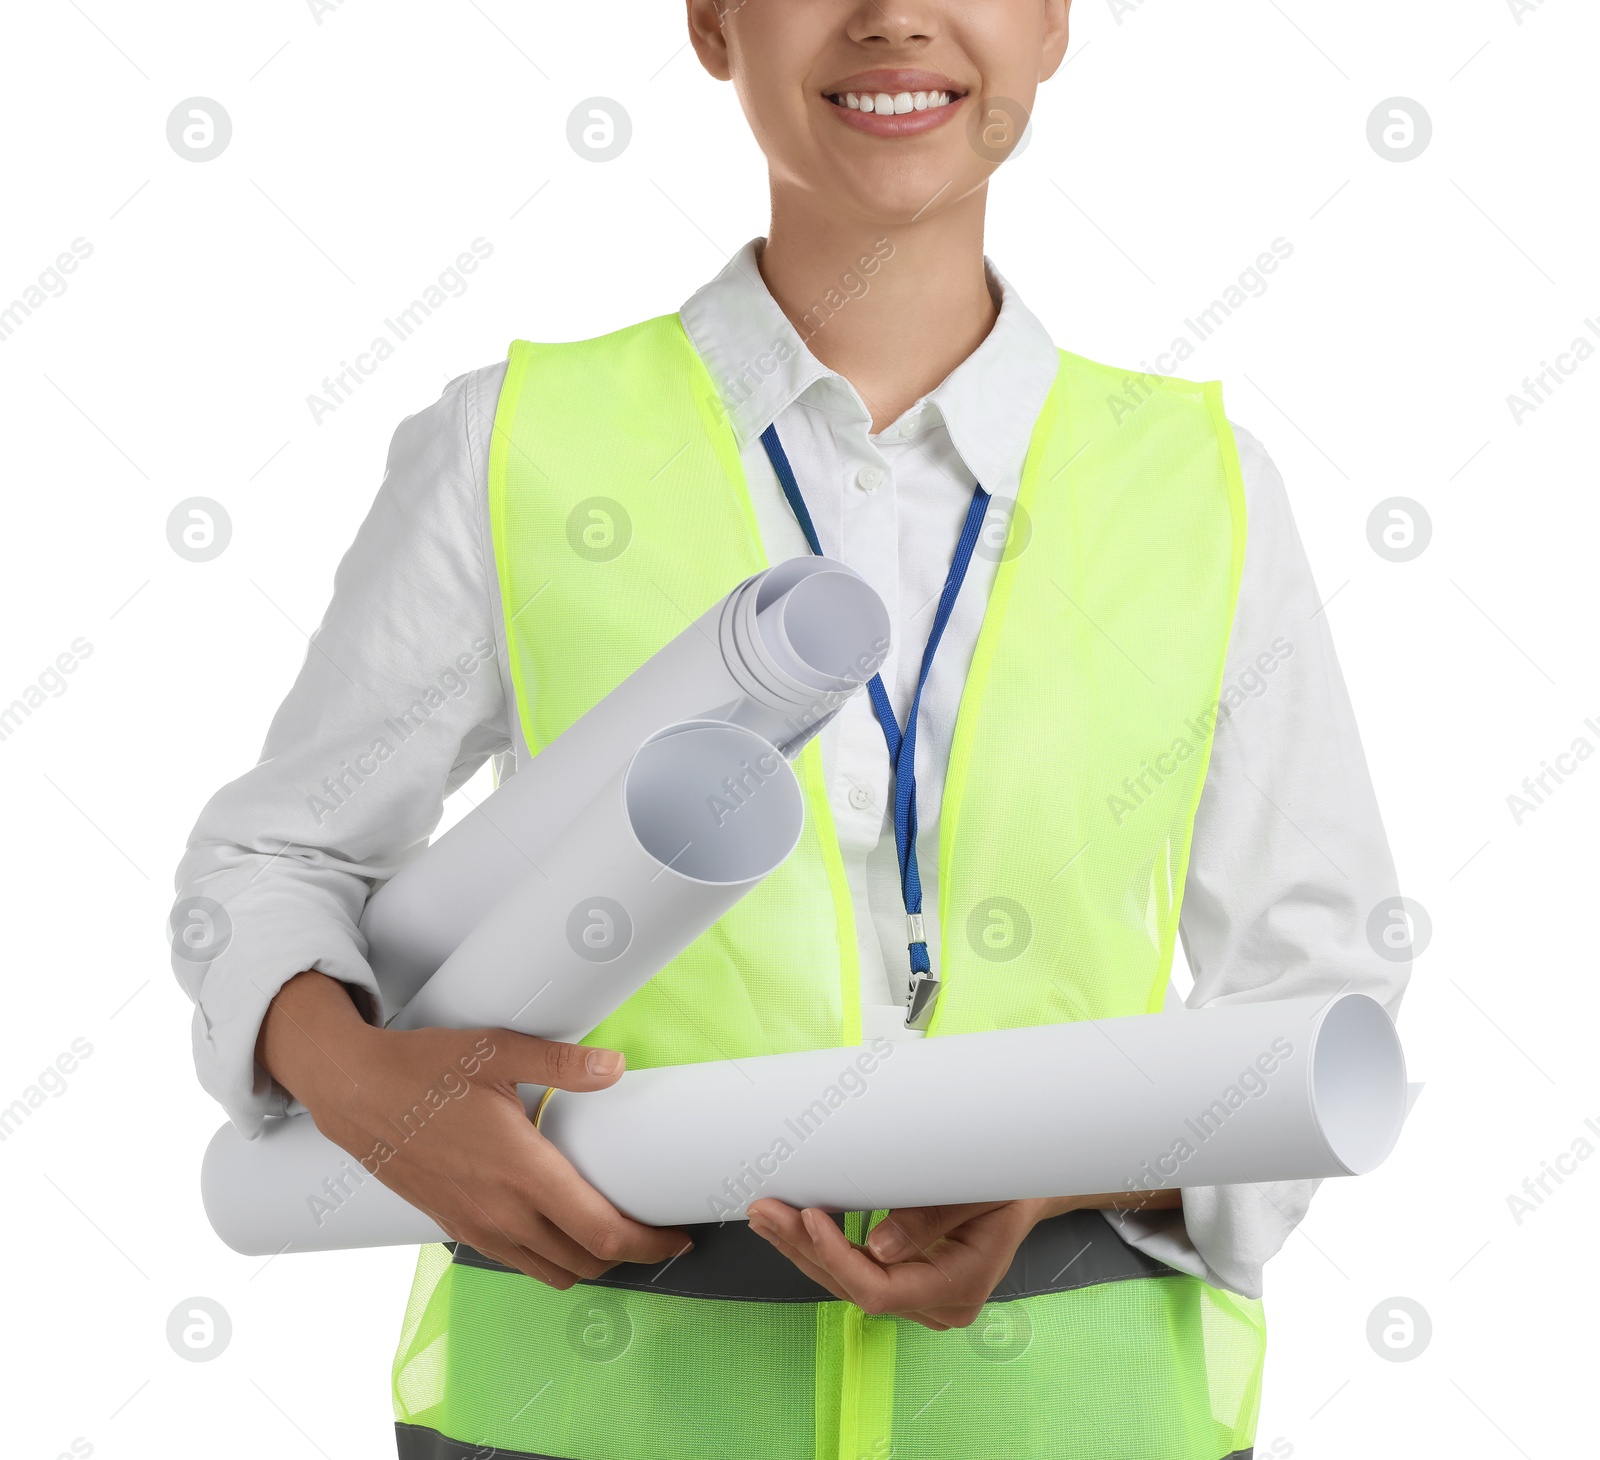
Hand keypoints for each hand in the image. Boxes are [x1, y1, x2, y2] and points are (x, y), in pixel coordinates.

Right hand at [258, 971, 690, 1287]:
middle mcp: (499, 1211)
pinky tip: (557, 1223)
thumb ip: (562, 1062)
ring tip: (612, 1231)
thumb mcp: (496, 1050)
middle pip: (583, 1264)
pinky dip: (547, 1257)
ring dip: (588, 1263)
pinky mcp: (453, 1226)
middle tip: (655, 1231)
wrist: (351, 1091)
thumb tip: (615, 1067)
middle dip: (628, 1257)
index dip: (648, 1244)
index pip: (601, 1233)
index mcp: (520, 1170)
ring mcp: (473, 1225)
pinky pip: (514, 1260)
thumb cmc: (421, 1067)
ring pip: (548, 1272)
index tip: (676, 1236)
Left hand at [747, 1189, 1179, 1328]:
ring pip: (848, 1284)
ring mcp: (922, 1299)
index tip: (809, 1216)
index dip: (838, 1258)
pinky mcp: (908, 1283)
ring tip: (765, 1214)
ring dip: (802, 1249)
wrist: (1026, 1188)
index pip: (880, 1290)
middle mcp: (938, 1304)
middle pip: (855, 1289)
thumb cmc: (1007, 1182)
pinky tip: (791, 1226)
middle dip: (805, 1249)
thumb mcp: (977, 1191)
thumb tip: (877, 1245)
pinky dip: (822, 1249)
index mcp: (960, 1287)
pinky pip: (857, 1273)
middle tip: (765, 1209)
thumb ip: (930, 1218)